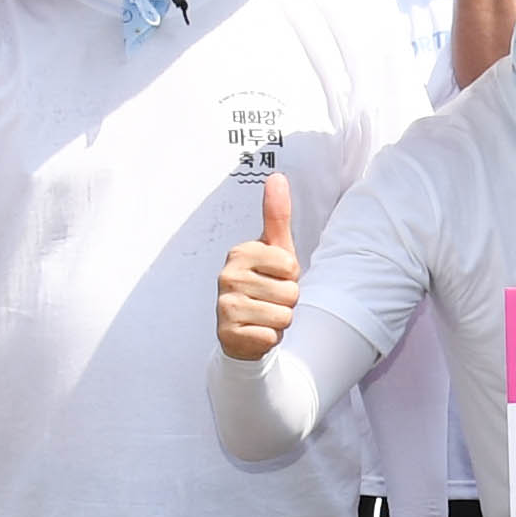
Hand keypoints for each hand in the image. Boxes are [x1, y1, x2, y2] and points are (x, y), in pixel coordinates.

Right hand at [220, 172, 300, 360]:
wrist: (243, 331)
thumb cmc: (264, 285)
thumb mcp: (275, 250)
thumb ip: (277, 215)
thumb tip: (277, 177)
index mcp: (240, 252)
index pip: (291, 267)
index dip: (290, 277)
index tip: (275, 279)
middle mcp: (227, 276)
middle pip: (290, 293)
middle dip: (287, 302)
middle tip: (269, 301)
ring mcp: (224, 306)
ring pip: (283, 316)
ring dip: (279, 321)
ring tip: (263, 316)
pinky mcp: (227, 334)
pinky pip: (270, 337)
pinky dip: (268, 339)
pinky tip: (255, 332)